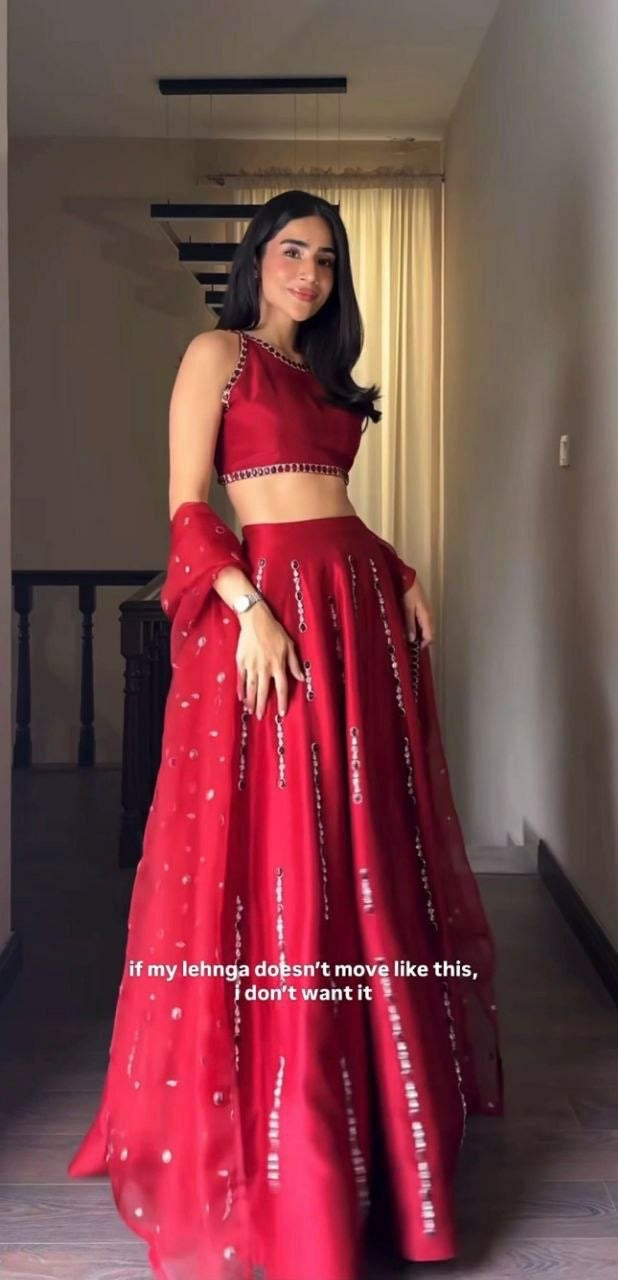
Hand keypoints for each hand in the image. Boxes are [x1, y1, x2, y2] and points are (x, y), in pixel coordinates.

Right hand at [236, 601, 304, 718]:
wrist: (255, 620)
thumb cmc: (275, 631)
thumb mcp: (289, 645)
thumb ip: (294, 663)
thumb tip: (302, 678)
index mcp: (278, 665)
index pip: (281, 688)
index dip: (282, 702)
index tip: (282, 713)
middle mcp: (265, 668)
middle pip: (263, 691)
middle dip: (262, 706)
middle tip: (260, 717)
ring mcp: (251, 666)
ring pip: (251, 688)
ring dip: (251, 701)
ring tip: (251, 711)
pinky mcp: (241, 662)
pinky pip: (241, 679)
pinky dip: (240, 690)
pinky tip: (241, 698)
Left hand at [402, 575, 434, 649]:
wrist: (408, 577)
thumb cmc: (408, 592)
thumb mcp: (407, 608)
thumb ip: (409, 624)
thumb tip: (412, 639)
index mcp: (426, 617)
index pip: (429, 636)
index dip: (422, 645)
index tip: (412, 651)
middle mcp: (428, 615)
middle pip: (428, 633)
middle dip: (420, 641)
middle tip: (408, 647)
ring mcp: (425, 611)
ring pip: (424, 628)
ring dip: (418, 634)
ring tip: (406, 639)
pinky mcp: (421, 608)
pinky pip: (421, 622)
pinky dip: (416, 627)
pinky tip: (407, 627)